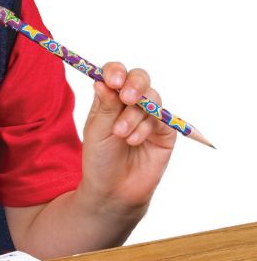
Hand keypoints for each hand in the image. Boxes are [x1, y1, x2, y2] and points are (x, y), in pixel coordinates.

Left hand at [80, 62, 175, 211]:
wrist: (114, 190)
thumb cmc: (100, 157)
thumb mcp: (96, 130)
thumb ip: (105, 106)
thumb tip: (102, 80)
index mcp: (110, 97)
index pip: (115, 73)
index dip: (115, 71)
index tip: (112, 80)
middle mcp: (130, 102)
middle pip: (140, 78)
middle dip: (134, 85)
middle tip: (126, 98)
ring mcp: (149, 116)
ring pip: (151, 99)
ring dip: (134, 115)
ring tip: (121, 134)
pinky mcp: (165, 131)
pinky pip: (161, 119)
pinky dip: (145, 128)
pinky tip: (133, 141)